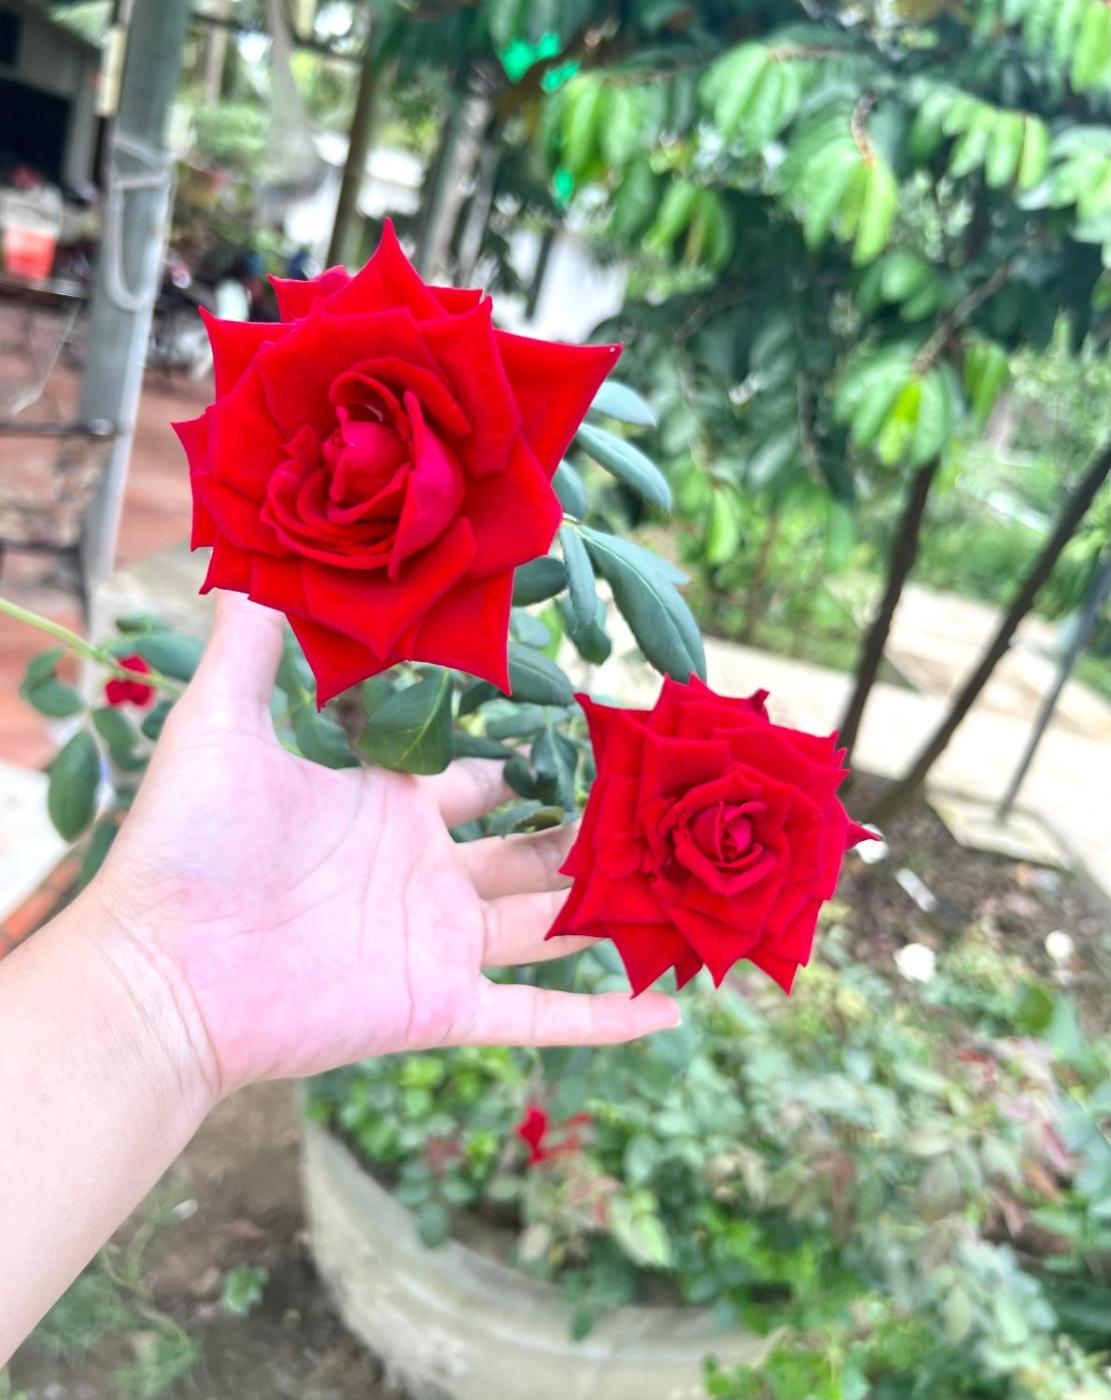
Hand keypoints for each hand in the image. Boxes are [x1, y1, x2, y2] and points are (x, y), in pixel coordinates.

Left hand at [89, 596, 679, 1105]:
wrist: (160, 969)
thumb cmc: (187, 845)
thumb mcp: (220, 723)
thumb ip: (253, 644)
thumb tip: (259, 562)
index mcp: (386, 810)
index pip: (475, 781)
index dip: (527, 761)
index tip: (590, 732)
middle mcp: (422, 875)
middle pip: (527, 852)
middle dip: (588, 831)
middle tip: (656, 806)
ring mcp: (437, 943)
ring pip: (549, 925)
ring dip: (612, 909)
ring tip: (685, 885)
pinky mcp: (438, 1006)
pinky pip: (538, 1015)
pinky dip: (605, 1016)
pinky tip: (672, 1007)